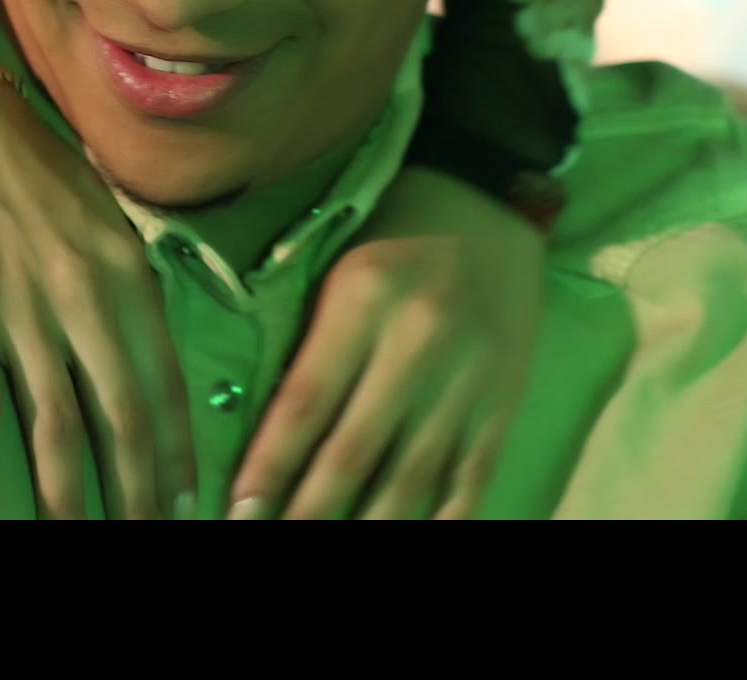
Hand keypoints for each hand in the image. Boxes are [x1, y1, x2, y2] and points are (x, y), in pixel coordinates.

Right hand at [0, 0, 195, 519]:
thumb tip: (131, 340)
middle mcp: (89, 293)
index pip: (164, 387)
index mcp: (126, 272)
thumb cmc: (8, 153)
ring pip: (58, 427)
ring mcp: (26, 301)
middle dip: (134, 495)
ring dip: (67, 498)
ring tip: (72, 542)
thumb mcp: (88, 211)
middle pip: (123, 420)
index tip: (181, 510)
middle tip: (140, 538)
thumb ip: (114, 277)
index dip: (174, 459)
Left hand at [228, 167, 543, 519]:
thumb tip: (273, 438)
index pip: (306, 402)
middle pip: (354, 451)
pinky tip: (410, 534)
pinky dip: (441, 518)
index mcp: (363, 303)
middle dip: (308, 509)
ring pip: (412, 476)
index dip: (271, 464)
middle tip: (265, 537)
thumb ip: (312, 349)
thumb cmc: (391, 230)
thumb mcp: (337, 274)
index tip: (240, 509)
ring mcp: (469, 379)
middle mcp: (418, 345)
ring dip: (370, 524)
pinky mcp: (505, 400)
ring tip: (331, 545)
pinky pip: (470, 476)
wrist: (489, 200)